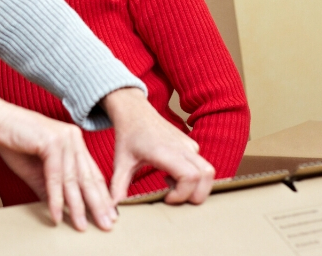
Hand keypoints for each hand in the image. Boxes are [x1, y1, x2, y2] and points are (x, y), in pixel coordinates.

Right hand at [0, 87, 116, 230]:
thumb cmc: (12, 141)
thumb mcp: (34, 170)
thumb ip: (49, 188)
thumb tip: (60, 209)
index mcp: (73, 142)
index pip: (91, 173)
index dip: (100, 196)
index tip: (107, 215)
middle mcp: (73, 138)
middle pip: (87, 177)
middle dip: (97, 204)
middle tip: (105, 225)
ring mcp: (64, 138)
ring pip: (73, 179)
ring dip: (77, 206)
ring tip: (81, 226)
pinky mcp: (51, 142)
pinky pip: (55, 176)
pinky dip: (55, 197)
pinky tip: (56, 214)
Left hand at [102, 87, 214, 204]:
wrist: (135, 113)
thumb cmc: (128, 137)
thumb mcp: (120, 162)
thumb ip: (117, 186)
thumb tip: (113, 207)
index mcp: (165, 151)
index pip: (189, 176)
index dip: (182, 194)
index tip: (166, 199)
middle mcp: (181, 147)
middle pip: (206, 176)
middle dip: (195, 195)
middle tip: (173, 197)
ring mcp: (189, 145)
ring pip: (208, 171)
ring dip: (196, 186)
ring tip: (172, 185)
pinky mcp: (191, 145)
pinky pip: (203, 166)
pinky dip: (194, 178)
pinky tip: (171, 176)